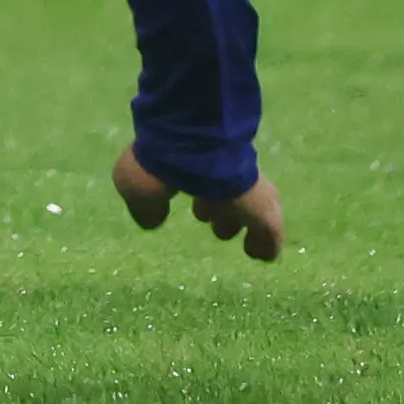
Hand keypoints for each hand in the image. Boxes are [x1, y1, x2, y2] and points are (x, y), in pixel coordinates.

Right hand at [114, 146, 284, 261]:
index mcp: (193, 166)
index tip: (194, 209)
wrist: (192, 149)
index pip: (202, 182)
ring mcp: (247, 192)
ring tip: (226, 233)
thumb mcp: (134, 184)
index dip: (197, 196)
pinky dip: (263, 246)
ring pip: (248, 212)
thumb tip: (150, 220)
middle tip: (208, 219)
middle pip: (226, 196)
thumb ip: (144, 205)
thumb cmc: (159, 165)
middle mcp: (223, 175)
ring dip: (237, 224)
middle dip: (217, 210)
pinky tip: (256, 254)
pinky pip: (269, 235)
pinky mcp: (265, 212)